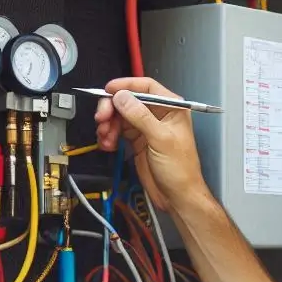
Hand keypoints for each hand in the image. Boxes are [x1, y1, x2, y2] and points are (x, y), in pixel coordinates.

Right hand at [94, 76, 205, 210]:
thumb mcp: (161, 139)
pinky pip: (117, 131)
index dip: (126, 86)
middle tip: (101, 118)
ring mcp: (145, 128)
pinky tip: (108, 144)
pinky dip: (108, 136)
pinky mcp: (136, 141)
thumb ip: (140, 116)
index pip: (146, 86)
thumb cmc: (180, 170)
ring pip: (119, 115)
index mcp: (171, 108)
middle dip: (111, 108)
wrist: (177, 196)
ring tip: (105, 136)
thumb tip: (122, 97)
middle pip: (127, 100)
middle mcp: (158, 115)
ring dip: (107, 124)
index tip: (108, 91)